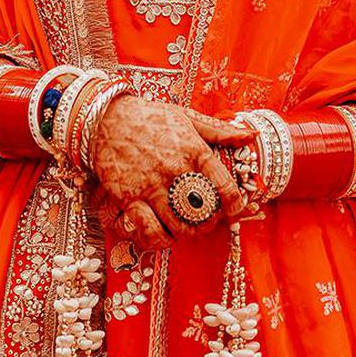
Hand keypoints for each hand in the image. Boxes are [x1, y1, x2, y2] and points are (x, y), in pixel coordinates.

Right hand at [88, 96, 251, 249]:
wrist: (104, 116)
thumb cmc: (149, 116)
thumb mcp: (185, 116)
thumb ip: (219, 131)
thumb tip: (251, 136)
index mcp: (192, 149)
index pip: (225, 187)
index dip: (235, 205)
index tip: (234, 209)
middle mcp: (174, 169)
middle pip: (204, 213)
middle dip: (210, 223)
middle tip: (207, 220)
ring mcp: (151, 185)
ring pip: (180, 226)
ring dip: (188, 233)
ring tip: (187, 227)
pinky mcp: (128, 197)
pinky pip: (150, 230)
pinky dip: (161, 240)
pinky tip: (164, 235)